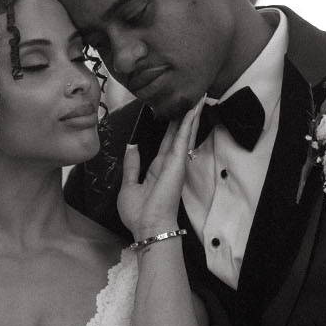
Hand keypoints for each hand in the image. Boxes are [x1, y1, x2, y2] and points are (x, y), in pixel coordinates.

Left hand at [117, 100, 203, 240]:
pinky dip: (188, 123)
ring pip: (184, 133)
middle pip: (178, 135)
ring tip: (197, 98)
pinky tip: (194, 109)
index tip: (173, 113)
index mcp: (157, 169)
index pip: (166, 143)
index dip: (171, 127)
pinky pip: (184, 138)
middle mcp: (169, 164)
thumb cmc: (138, 213)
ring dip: (190, 116)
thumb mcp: (129, 185)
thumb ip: (132, 165)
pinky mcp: (178, 162)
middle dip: (183, 118)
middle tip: (190, 99)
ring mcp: (175, 163)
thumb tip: (132, 146)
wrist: (148, 227)